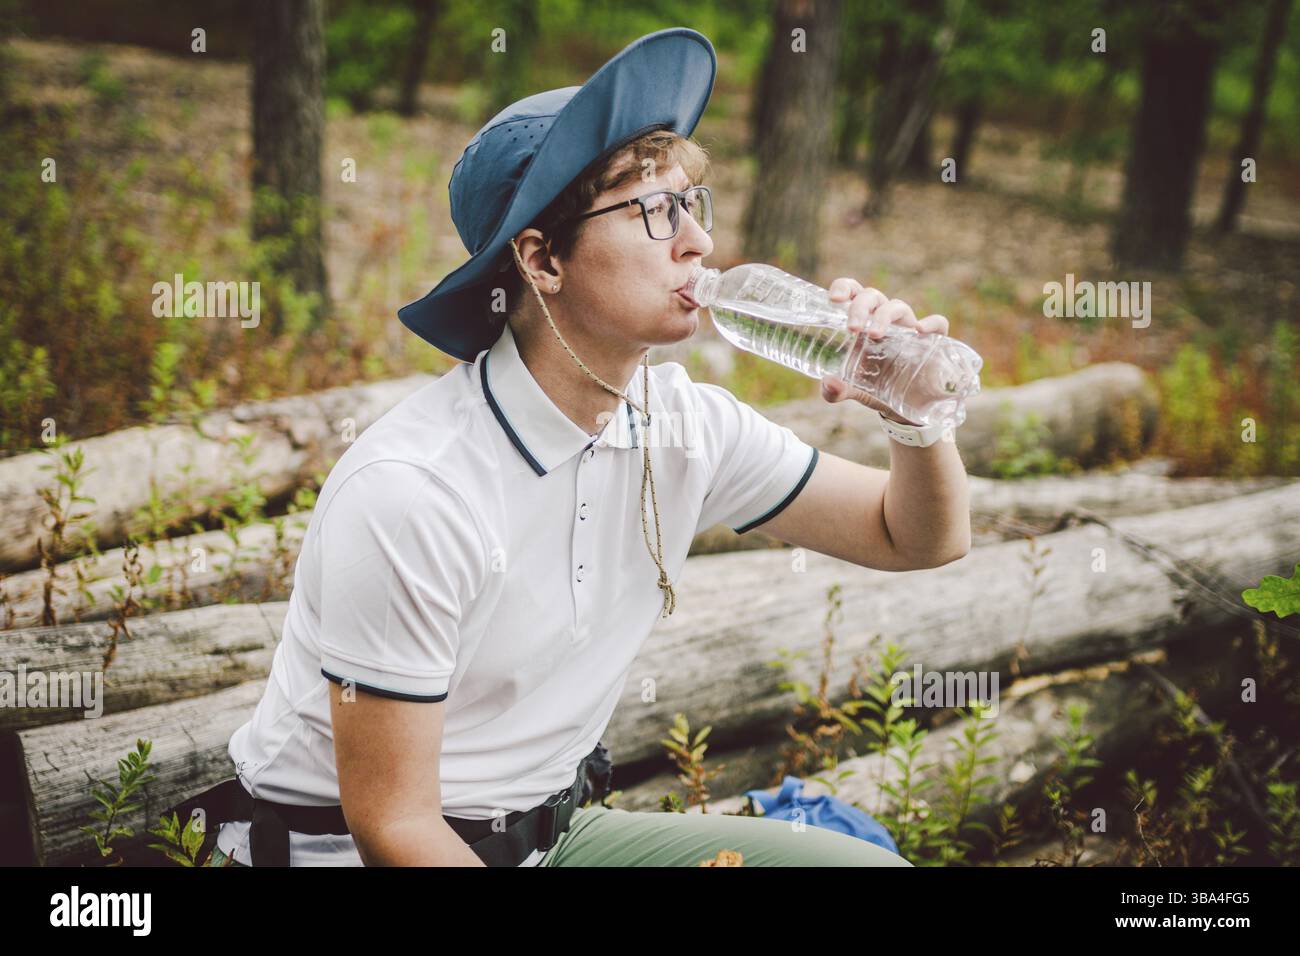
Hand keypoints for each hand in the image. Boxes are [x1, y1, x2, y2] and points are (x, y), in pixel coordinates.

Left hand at [819, 278, 948, 424]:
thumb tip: (830, 385)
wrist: (905, 407)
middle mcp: (884, 319)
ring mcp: (908, 329)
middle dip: (860, 307)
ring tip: (874, 334)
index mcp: (862, 321)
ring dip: (884, 316)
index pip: (853, 293)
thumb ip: (836, 390)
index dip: (844, 288)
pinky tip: (920, 330)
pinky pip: (938, 324)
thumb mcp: (853, 389)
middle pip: (872, 297)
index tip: (833, 299)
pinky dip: (931, 323)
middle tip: (852, 328)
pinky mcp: (932, 341)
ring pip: (898, 307)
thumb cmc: (875, 387)